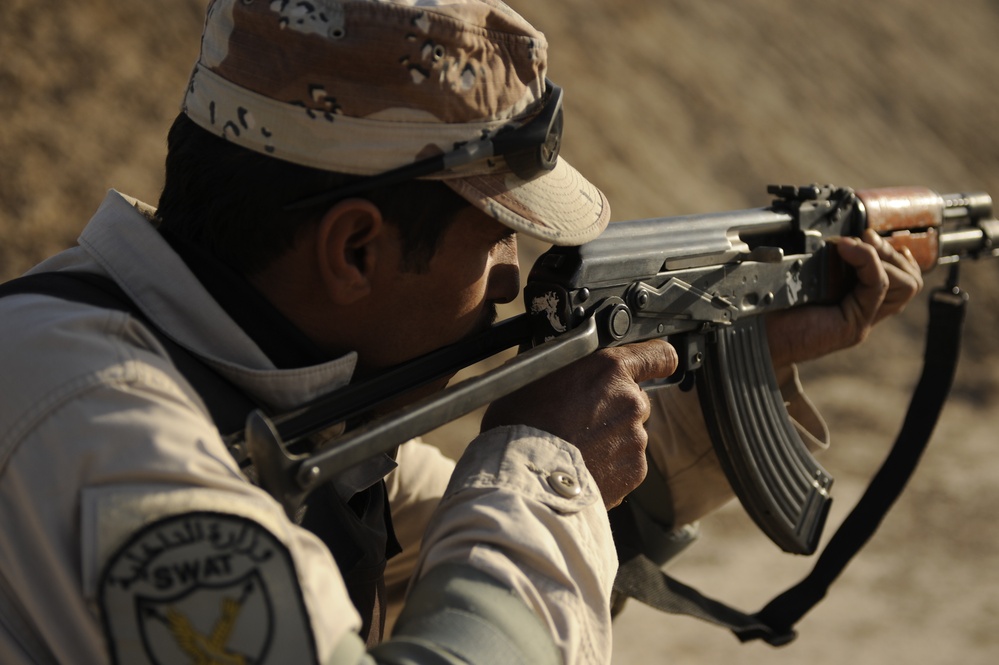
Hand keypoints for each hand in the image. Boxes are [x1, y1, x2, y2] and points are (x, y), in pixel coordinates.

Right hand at [482, 339, 677, 508]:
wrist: (526, 478)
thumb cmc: (520, 425)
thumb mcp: (535, 377)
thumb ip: (568, 368)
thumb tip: (567, 366)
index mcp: (610, 370)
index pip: (658, 355)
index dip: (656, 361)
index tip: (655, 366)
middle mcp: (631, 401)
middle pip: (634, 400)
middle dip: (613, 408)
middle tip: (580, 420)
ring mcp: (636, 438)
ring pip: (629, 434)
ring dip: (609, 439)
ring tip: (575, 448)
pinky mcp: (634, 471)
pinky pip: (625, 463)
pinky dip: (609, 466)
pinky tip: (582, 467)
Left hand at [766, 229, 923, 366]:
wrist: (752, 332)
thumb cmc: (767, 301)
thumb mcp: (801, 270)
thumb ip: (825, 255)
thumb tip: (842, 231)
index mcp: (854, 294)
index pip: (899, 273)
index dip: (894, 251)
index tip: (869, 233)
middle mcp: (863, 308)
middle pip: (909, 278)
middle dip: (891, 249)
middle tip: (863, 237)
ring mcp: (861, 318)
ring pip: (905, 284)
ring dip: (884, 255)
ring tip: (854, 245)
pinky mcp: (854, 325)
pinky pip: (879, 286)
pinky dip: (867, 260)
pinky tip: (846, 249)